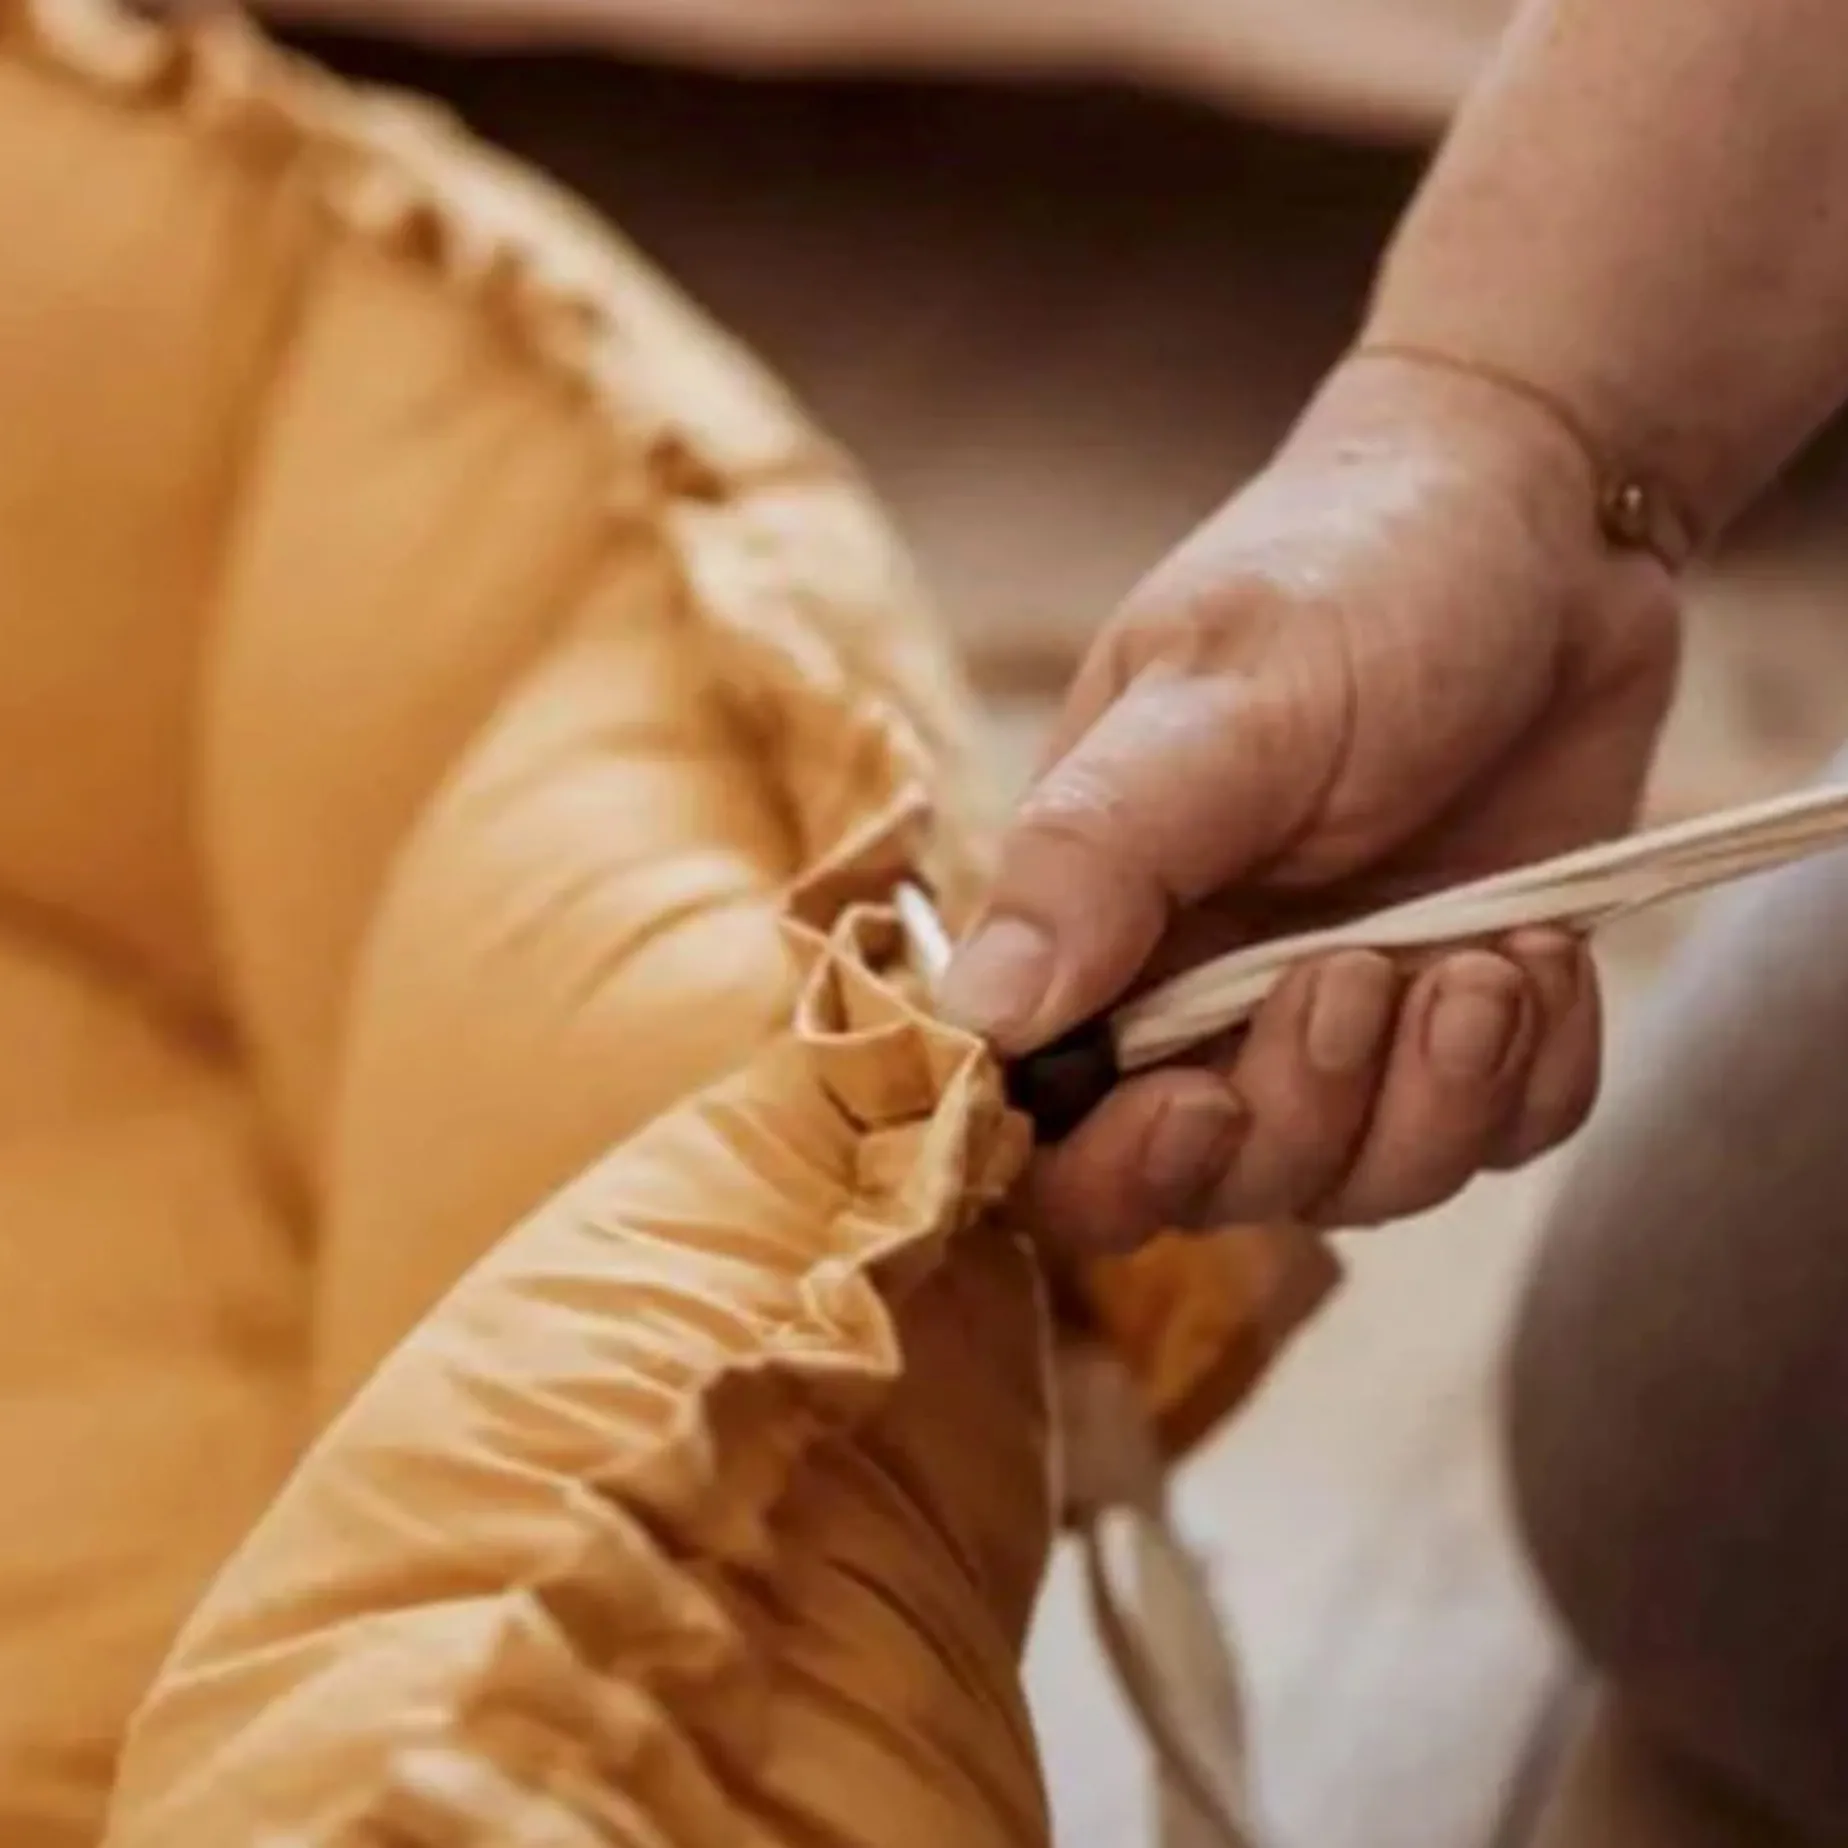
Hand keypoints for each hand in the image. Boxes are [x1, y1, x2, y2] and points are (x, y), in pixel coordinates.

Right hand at [941, 354, 1680, 1251]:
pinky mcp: (1461, 1017)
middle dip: (1301, 1113)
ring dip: (1434, 1100)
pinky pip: (1493, 1137)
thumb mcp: (1218, 699)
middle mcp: (1204, 990)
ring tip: (1482, 959)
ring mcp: (1339, 1012)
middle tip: (1358, 973)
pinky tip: (1535, 959)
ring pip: (1363, 1182)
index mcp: (1097, 919)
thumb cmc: (1351, 574)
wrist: (1545, 523)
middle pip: (1213, 1181)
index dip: (1111, 1164)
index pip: (1048, 1122)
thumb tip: (978, 1017)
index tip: (1200, 1105)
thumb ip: (1093, 855)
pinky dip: (1529, 1076)